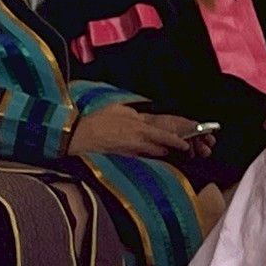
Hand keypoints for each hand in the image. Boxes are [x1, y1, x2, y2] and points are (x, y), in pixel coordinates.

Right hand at [68, 104, 199, 159]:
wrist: (79, 135)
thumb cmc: (97, 119)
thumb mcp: (119, 109)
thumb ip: (134, 113)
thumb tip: (140, 116)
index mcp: (139, 128)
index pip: (164, 136)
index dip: (178, 141)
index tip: (187, 144)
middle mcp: (137, 141)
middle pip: (161, 148)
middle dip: (170, 148)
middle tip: (179, 146)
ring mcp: (129, 151)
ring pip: (151, 154)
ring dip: (158, 151)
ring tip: (164, 148)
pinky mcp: (122, 156)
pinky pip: (139, 156)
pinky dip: (145, 154)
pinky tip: (145, 150)